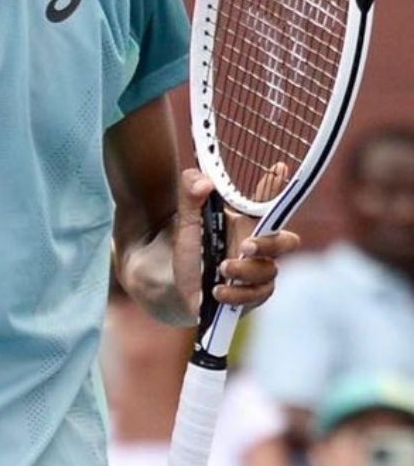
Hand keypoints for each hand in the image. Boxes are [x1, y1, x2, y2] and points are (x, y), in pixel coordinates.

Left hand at [172, 168, 299, 319]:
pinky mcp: (251, 297)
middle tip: (245, 246)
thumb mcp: (187, 221)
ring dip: (245, 271)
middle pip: (287, 242)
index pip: (269, 202)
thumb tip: (203, 182)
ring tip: (221, 269)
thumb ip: (191, 195)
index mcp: (248, 224)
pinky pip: (255, 297)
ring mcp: (258, 274)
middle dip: (270, 245)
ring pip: (268, 273)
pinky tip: (216, 291)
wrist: (177, 285)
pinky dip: (236, 294)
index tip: (278, 167)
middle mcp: (260, 248)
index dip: (276, 186)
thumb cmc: (192, 250)